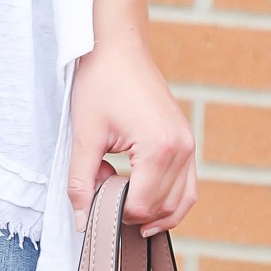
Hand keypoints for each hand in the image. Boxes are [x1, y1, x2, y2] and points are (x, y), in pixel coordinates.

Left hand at [68, 32, 195, 232]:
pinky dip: (170, 201)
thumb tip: (82, 221)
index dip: (113, 211)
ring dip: (152, 212)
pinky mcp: (187, 141)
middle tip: (102, 188)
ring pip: (181, 202)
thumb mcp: (84, 136)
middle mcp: (182, 149)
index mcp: (159, 148)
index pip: (139, 206)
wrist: (118, 48)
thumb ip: (81, 181)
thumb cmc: (101, 84)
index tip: (93, 193)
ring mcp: (189, 145)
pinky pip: (187, 186)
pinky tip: (145, 203)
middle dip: (129, 209)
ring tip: (122, 204)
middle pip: (160, 208)